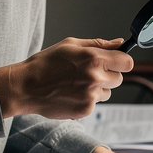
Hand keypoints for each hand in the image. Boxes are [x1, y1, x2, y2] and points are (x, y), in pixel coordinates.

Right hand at [0, 38, 132, 119]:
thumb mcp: (71, 45)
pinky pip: (95, 104)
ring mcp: (91, 96)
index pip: (127, 62)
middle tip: (88, 73)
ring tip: (76, 84)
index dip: (121, 62)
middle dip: (108, 75)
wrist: (25, 87)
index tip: (115, 62)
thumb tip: (119, 43)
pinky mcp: (86, 110)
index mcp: (94, 58)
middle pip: (119, 79)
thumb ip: (98, 44)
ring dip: (98, 89)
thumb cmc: (45, 63)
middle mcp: (95, 77)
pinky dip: (86, 100)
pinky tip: (70, 94)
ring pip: (107, 92)